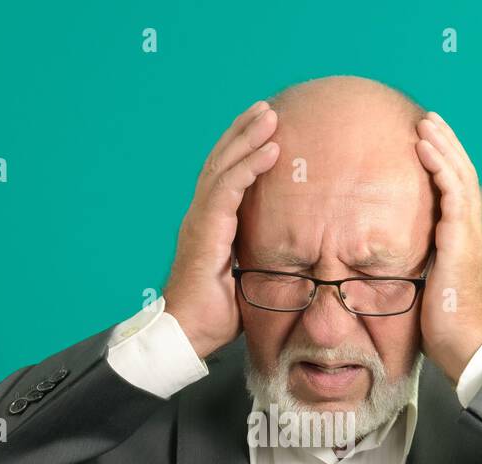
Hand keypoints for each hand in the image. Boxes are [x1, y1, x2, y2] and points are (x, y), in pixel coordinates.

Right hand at [164, 101, 280, 359]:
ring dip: (248, 139)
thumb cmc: (214, 317)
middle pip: (221, 162)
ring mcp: (200, 222)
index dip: (242, 152)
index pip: (225, 179)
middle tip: (267, 109)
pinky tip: (269, 150)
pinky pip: (227, 189)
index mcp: (210, 226)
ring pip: (223, 167)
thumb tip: (294, 258)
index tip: (264, 132)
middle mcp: (201, 217)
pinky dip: (249, 167)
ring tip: (269, 116)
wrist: (187, 336)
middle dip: (243, 133)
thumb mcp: (247, 280)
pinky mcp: (204, 232)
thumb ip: (261, 260)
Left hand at [414, 111, 481, 383]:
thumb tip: (388, 272)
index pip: (457, 197)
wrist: (466, 346)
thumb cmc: (445, 331)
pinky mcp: (462, 240)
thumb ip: (417, 274)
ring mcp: (470, 235)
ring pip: (460, 177)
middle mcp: (472, 235)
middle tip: (429, 122)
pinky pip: (454, 192)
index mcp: (464, 246)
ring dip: (443, 148)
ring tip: (427, 124)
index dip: (445, 169)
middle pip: (462, 178)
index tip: (428, 148)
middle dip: (446, 148)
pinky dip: (441, 166)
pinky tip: (426, 148)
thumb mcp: (426, 293)